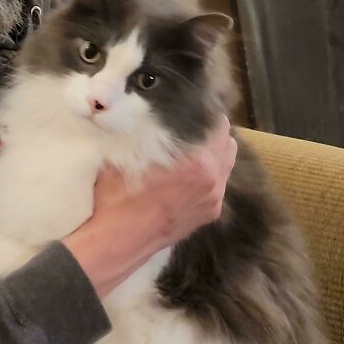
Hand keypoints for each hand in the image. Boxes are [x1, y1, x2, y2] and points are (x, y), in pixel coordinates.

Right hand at [64, 117, 236, 297]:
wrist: (117, 240)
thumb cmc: (118, 195)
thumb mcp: (129, 150)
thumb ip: (150, 128)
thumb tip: (155, 108)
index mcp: (198, 162)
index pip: (218, 123)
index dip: (205, 110)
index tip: (192, 104)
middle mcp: (214, 181)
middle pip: (227, 142)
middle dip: (212, 130)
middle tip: (191, 122)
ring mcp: (213, 200)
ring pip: (225, 164)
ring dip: (213, 152)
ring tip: (190, 146)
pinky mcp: (208, 215)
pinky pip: (218, 184)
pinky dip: (209, 173)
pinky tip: (187, 172)